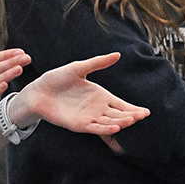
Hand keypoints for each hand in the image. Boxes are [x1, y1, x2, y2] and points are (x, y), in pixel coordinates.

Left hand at [10, 52, 149, 134]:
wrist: (38, 91)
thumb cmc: (57, 79)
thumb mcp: (79, 68)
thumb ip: (98, 62)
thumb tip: (117, 54)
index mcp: (101, 96)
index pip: (122, 105)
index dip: (134, 109)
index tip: (146, 112)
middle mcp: (98, 109)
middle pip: (119, 115)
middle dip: (131, 116)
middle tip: (142, 116)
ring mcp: (89, 118)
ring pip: (109, 122)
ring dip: (121, 123)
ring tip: (131, 120)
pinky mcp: (79, 125)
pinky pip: (95, 128)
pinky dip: (106, 129)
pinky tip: (116, 127)